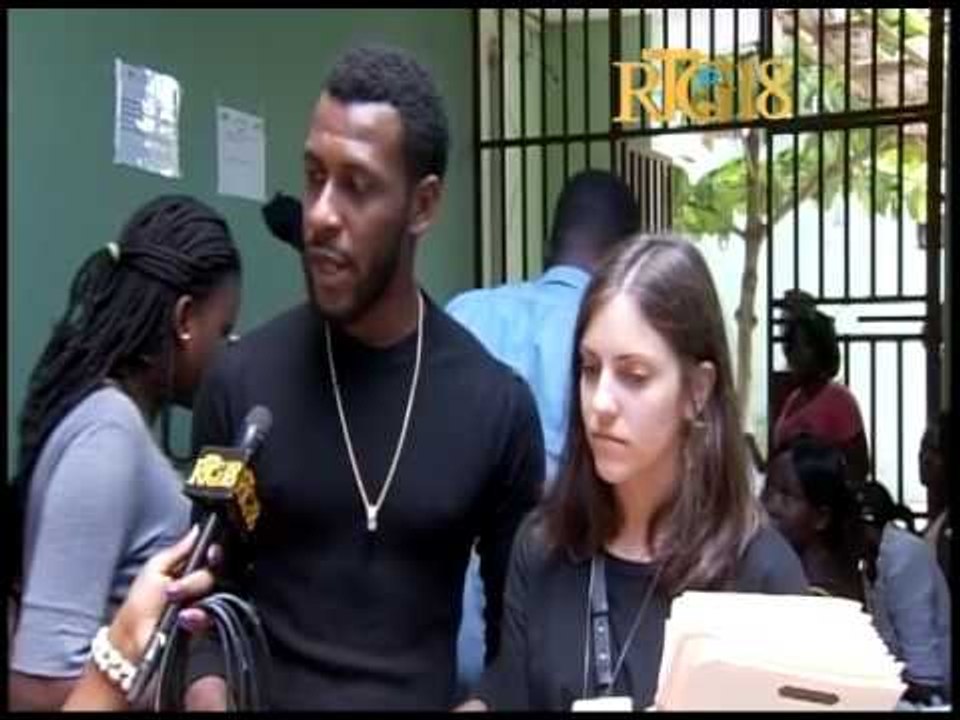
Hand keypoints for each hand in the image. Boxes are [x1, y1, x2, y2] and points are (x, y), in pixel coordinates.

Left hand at [108, 525, 218, 662]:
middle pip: (214, 573)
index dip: (214, 553)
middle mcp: (200, 585)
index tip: (211, 553)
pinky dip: (198, 615)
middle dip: (195, 580)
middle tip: (175, 589)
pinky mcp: (207, 625)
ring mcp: (205, 605)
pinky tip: (184, 617)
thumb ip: (178, 549)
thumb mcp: (155, 568)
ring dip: (193, 595)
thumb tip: (198, 529)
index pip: (211, 556)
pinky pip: (214, 614)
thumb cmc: (140, 603)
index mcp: (189, 568)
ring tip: (174, 603)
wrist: (134, 638)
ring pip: (217, 592)